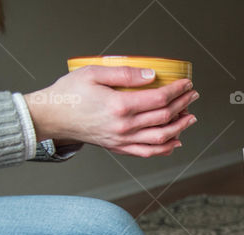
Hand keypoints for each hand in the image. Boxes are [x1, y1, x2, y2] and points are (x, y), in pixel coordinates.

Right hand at [24, 65, 198, 157]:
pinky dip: (165, 148)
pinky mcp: (118, 148)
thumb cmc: (69, 93)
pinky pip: (147, 152)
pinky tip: (175, 141)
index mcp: (119, 106)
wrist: (51, 117)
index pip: (159, 99)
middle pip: (164, 117)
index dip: (177, 91)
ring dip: (180, 128)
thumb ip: (125, 74)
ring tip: (190, 118)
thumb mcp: (93, 73)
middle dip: (183, 105)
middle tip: (192, 96)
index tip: (186, 84)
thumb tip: (152, 75)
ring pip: (161, 138)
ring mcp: (122, 140)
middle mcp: (124, 126)